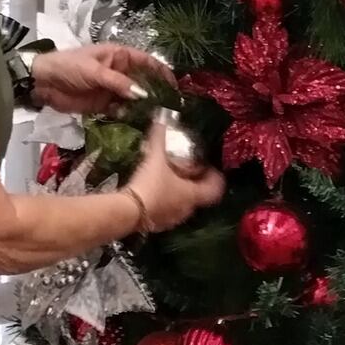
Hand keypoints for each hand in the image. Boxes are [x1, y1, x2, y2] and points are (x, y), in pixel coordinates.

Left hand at [31, 43, 171, 115]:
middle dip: (154, 93)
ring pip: (134, 98)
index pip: (147, 62)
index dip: (161, 72)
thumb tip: (142, 94)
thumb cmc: (68, 67)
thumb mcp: (95, 71)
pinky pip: (121, 111)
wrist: (43, 82)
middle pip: (143, 82)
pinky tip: (132, 121)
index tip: (174, 86)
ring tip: (152, 117)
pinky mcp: (104, 105)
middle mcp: (120, 72)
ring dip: (142, 107)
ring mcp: (112, 89)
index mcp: (119, 56)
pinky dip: (127, 116)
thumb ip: (119, 83)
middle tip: (167, 107)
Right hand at [125, 118, 224, 232]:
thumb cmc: (150, 185)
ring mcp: (172, 219)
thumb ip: (159, 138)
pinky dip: (165, 203)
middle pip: (199, 197)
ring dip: (180, 195)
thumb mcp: (155, 159)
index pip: (216, 189)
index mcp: (193, 195)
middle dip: (195, 184)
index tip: (209, 167)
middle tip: (188, 170)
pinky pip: (167, 213)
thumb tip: (162, 118)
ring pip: (182, 206)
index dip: (216, 178)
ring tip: (169, 180)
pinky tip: (153, 193)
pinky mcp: (157, 225)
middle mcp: (187, 210)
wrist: (127, 212)